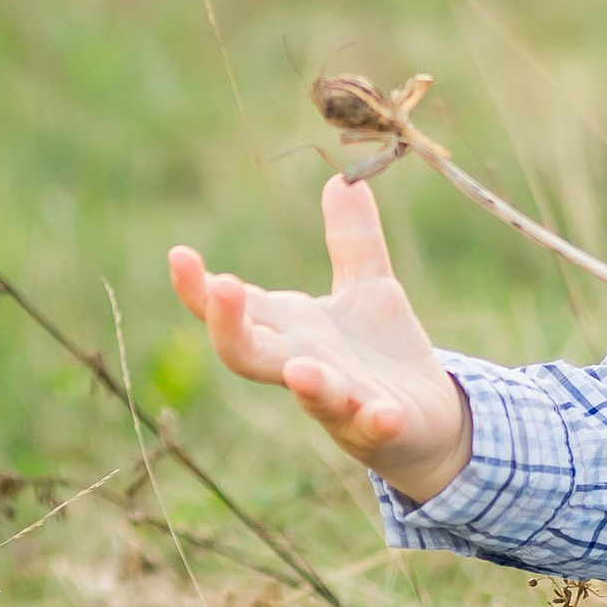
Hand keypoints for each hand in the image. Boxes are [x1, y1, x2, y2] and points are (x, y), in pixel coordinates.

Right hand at [169, 176, 471, 499]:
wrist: (428, 418)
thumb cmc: (380, 353)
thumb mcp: (367, 287)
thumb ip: (352, 239)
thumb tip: (339, 179)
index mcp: (291, 331)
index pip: (236, 307)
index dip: (201, 287)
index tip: (178, 254)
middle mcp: (303, 365)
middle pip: (247, 354)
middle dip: (229, 325)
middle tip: (220, 289)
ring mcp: (339, 400)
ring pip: (311, 395)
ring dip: (306, 383)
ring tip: (300, 370)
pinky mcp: (380, 427)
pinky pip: (372, 427)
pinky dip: (375, 420)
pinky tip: (385, 413)